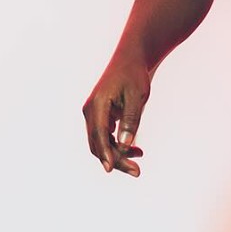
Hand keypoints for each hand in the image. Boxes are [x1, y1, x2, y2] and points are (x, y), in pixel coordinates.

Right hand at [83, 55, 151, 177]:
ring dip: (118, 155)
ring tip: (138, 161)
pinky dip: (118, 146)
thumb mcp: (137, 97)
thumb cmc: (134, 75)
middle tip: (137, 172)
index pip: (99, 135)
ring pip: (101, 143)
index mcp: (97, 104)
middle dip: (116, 159)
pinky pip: (106, 137)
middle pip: (98, 143)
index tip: (111, 169)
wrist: (130, 59)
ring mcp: (94, 114)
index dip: (105, 154)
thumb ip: (131, 120)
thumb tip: (125, 145)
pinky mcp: (100, 117)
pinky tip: (136, 150)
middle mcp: (91, 111)